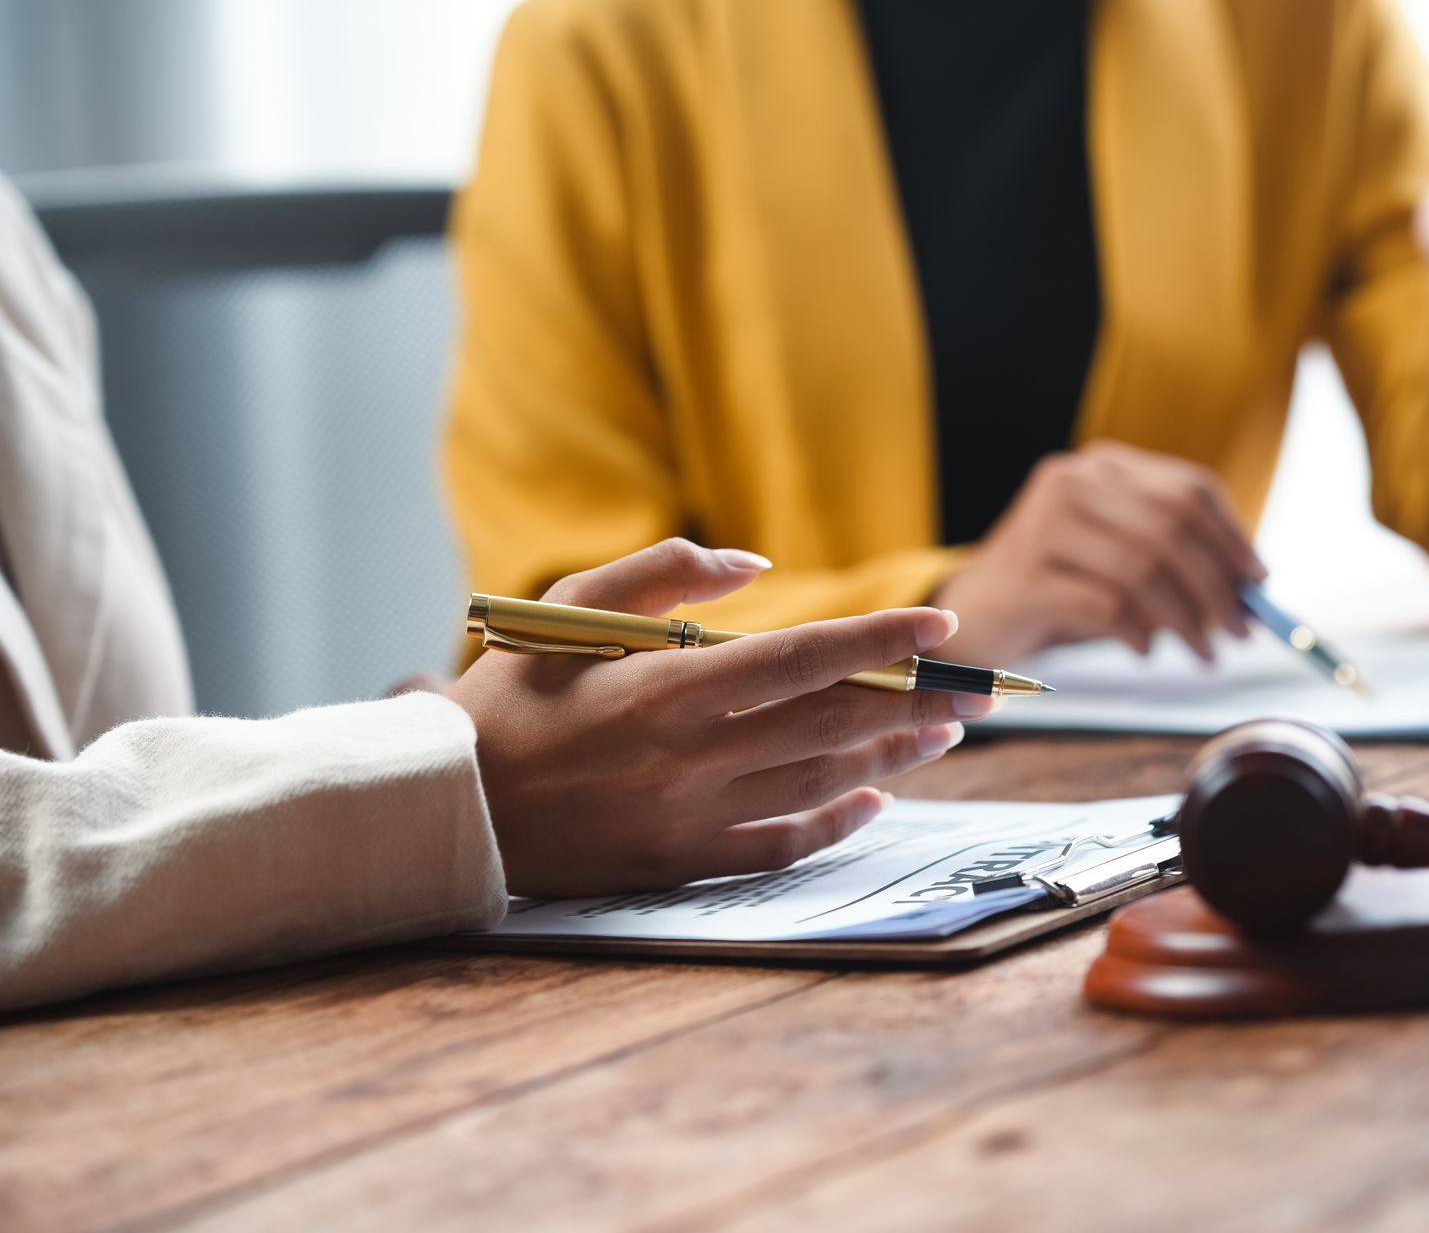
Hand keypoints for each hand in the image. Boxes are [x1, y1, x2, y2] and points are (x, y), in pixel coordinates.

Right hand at [448, 539, 991, 894]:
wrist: (451, 806)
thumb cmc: (510, 695)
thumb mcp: (569, 608)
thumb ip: (665, 572)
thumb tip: (759, 565)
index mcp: (664, 687)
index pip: (802, 658)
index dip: (881, 642)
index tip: (942, 629)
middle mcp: (688, 757)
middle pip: (831, 724)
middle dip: (915, 702)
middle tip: (976, 689)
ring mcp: (689, 818)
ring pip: (821, 785)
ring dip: (892, 756)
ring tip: (943, 733)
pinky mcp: (682, 863)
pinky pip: (784, 846)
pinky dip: (839, 822)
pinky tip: (877, 798)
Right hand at [931, 440, 1265, 663]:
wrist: (973, 616)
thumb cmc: (1059, 588)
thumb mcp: (1119, 560)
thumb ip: (1176, 561)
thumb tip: (1252, 594)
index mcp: (1102, 467)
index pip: (1188, 489)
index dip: (1233, 537)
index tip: (1260, 583)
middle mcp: (1071, 483)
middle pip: (1172, 528)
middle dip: (1217, 586)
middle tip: (1239, 632)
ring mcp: (1043, 526)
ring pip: (1143, 569)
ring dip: (1185, 619)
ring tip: (1202, 652)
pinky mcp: (1026, 577)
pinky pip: (1105, 605)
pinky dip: (1137, 632)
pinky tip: (1143, 650)